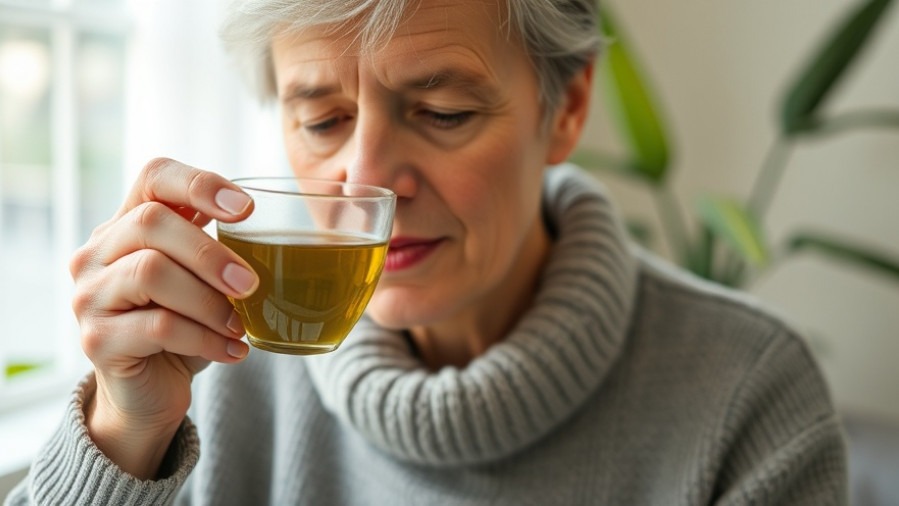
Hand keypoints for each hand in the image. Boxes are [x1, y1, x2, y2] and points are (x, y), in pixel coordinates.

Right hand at [69, 158, 258, 477]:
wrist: (150, 392)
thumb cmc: (184, 325)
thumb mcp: (202, 280)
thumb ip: (219, 248)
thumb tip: (274, 232)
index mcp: (127, 224)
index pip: (154, 176)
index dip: (199, 183)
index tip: (248, 209)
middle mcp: (97, 253)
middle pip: (150, 222)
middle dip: (210, 253)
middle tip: (250, 286)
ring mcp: (90, 295)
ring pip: (151, 272)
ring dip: (208, 301)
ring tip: (238, 326)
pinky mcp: (96, 340)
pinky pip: (158, 326)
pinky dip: (206, 339)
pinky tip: (233, 351)